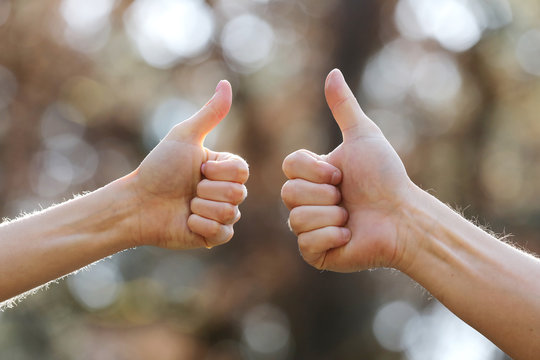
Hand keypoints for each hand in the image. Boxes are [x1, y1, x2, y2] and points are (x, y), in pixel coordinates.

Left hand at [126, 81, 248, 249]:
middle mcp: (226, 192)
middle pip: (238, 193)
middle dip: (207, 190)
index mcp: (224, 169)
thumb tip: (225, 82)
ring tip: (185, 206)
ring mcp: (220, 215)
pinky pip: (223, 234)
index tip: (198, 169)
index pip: (242, 171)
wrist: (137, 203)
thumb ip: (209, 113)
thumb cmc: (159, 168)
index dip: (218, 171)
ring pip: (230, 213)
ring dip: (200, 208)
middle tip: (188, 189)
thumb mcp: (185, 137)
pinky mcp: (212, 236)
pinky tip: (186, 222)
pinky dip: (201, 227)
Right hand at [281, 69, 412, 271]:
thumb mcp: (363, 136)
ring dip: (331, 216)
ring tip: (351, 218)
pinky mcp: (316, 254)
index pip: (289, 166)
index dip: (314, 170)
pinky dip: (331, 237)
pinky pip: (305, 243)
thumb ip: (344, 106)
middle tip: (347, 198)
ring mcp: (309, 229)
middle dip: (325, 195)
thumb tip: (332, 72)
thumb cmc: (386, 177)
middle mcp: (306, 201)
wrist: (404, 216)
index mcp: (312, 177)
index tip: (341, 175)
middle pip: (289, 194)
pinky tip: (348, 236)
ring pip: (296, 218)